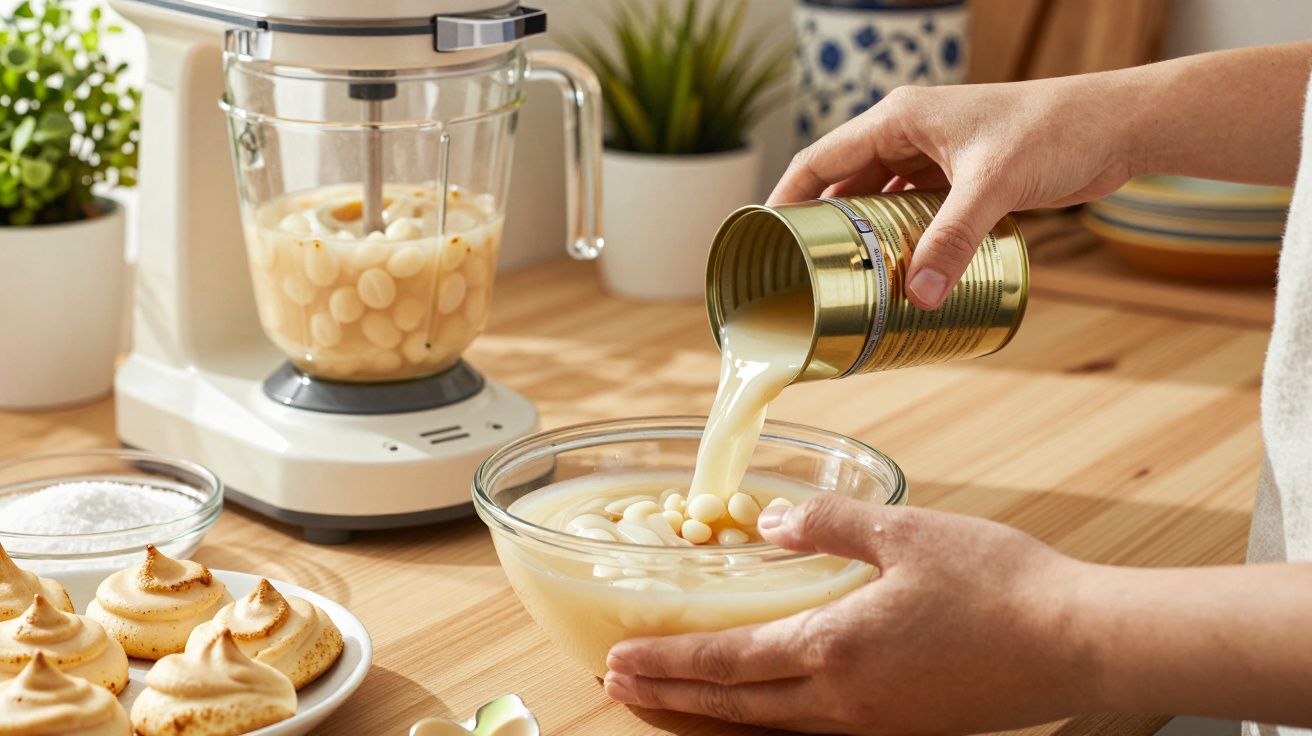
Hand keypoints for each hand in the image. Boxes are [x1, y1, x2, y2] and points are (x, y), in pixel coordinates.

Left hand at [602, 495, 1097, 733]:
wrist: (1077, 644)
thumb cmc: (999, 586)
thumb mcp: (906, 533)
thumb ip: (829, 524)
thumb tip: (768, 518)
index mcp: (835, 648)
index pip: (727, 660)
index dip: (668, 661)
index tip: (618, 660)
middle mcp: (844, 701)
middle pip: (734, 705)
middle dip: (670, 695)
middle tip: (618, 685)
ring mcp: (873, 723)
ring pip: (769, 726)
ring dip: (711, 711)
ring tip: (670, 699)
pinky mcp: (902, 728)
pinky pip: (810, 731)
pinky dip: (764, 721)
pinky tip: (760, 708)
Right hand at [768, 75, 1136, 308]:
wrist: (1116, 126)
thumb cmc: (1056, 130)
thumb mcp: (994, 185)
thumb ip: (953, 240)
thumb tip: (918, 295)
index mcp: (900, 117)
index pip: (820, 159)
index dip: (786, 197)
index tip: (762, 236)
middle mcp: (909, 133)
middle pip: (843, 183)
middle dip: (822, 226)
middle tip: (802, 272)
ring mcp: (935, 157)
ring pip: (879, 200)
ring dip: (864, 235)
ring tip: (843, 279)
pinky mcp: (961, 179)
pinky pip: (913, 211)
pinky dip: (901, 238)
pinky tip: (896, 269)